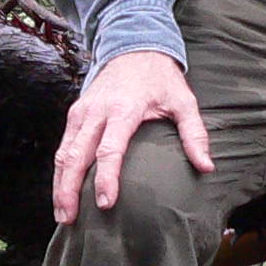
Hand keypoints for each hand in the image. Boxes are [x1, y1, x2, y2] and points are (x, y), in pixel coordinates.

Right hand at [53, 49, 212, 223]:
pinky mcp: (75, 113)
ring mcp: (82, 112)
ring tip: (61, 214)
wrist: (134, 45)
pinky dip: (60, 171)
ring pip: (64, 153)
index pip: (110, 149)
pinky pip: (64, 146)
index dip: (106, 178)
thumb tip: (206, 167)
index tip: (105, 204)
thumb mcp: (184, 101)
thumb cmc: (161, 78)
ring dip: (59, 184)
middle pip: (76, 155)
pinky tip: (62, 192)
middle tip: (69, 219)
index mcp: (124, 109)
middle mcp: (97, 111)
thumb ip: (194, 134)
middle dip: (69, 189)